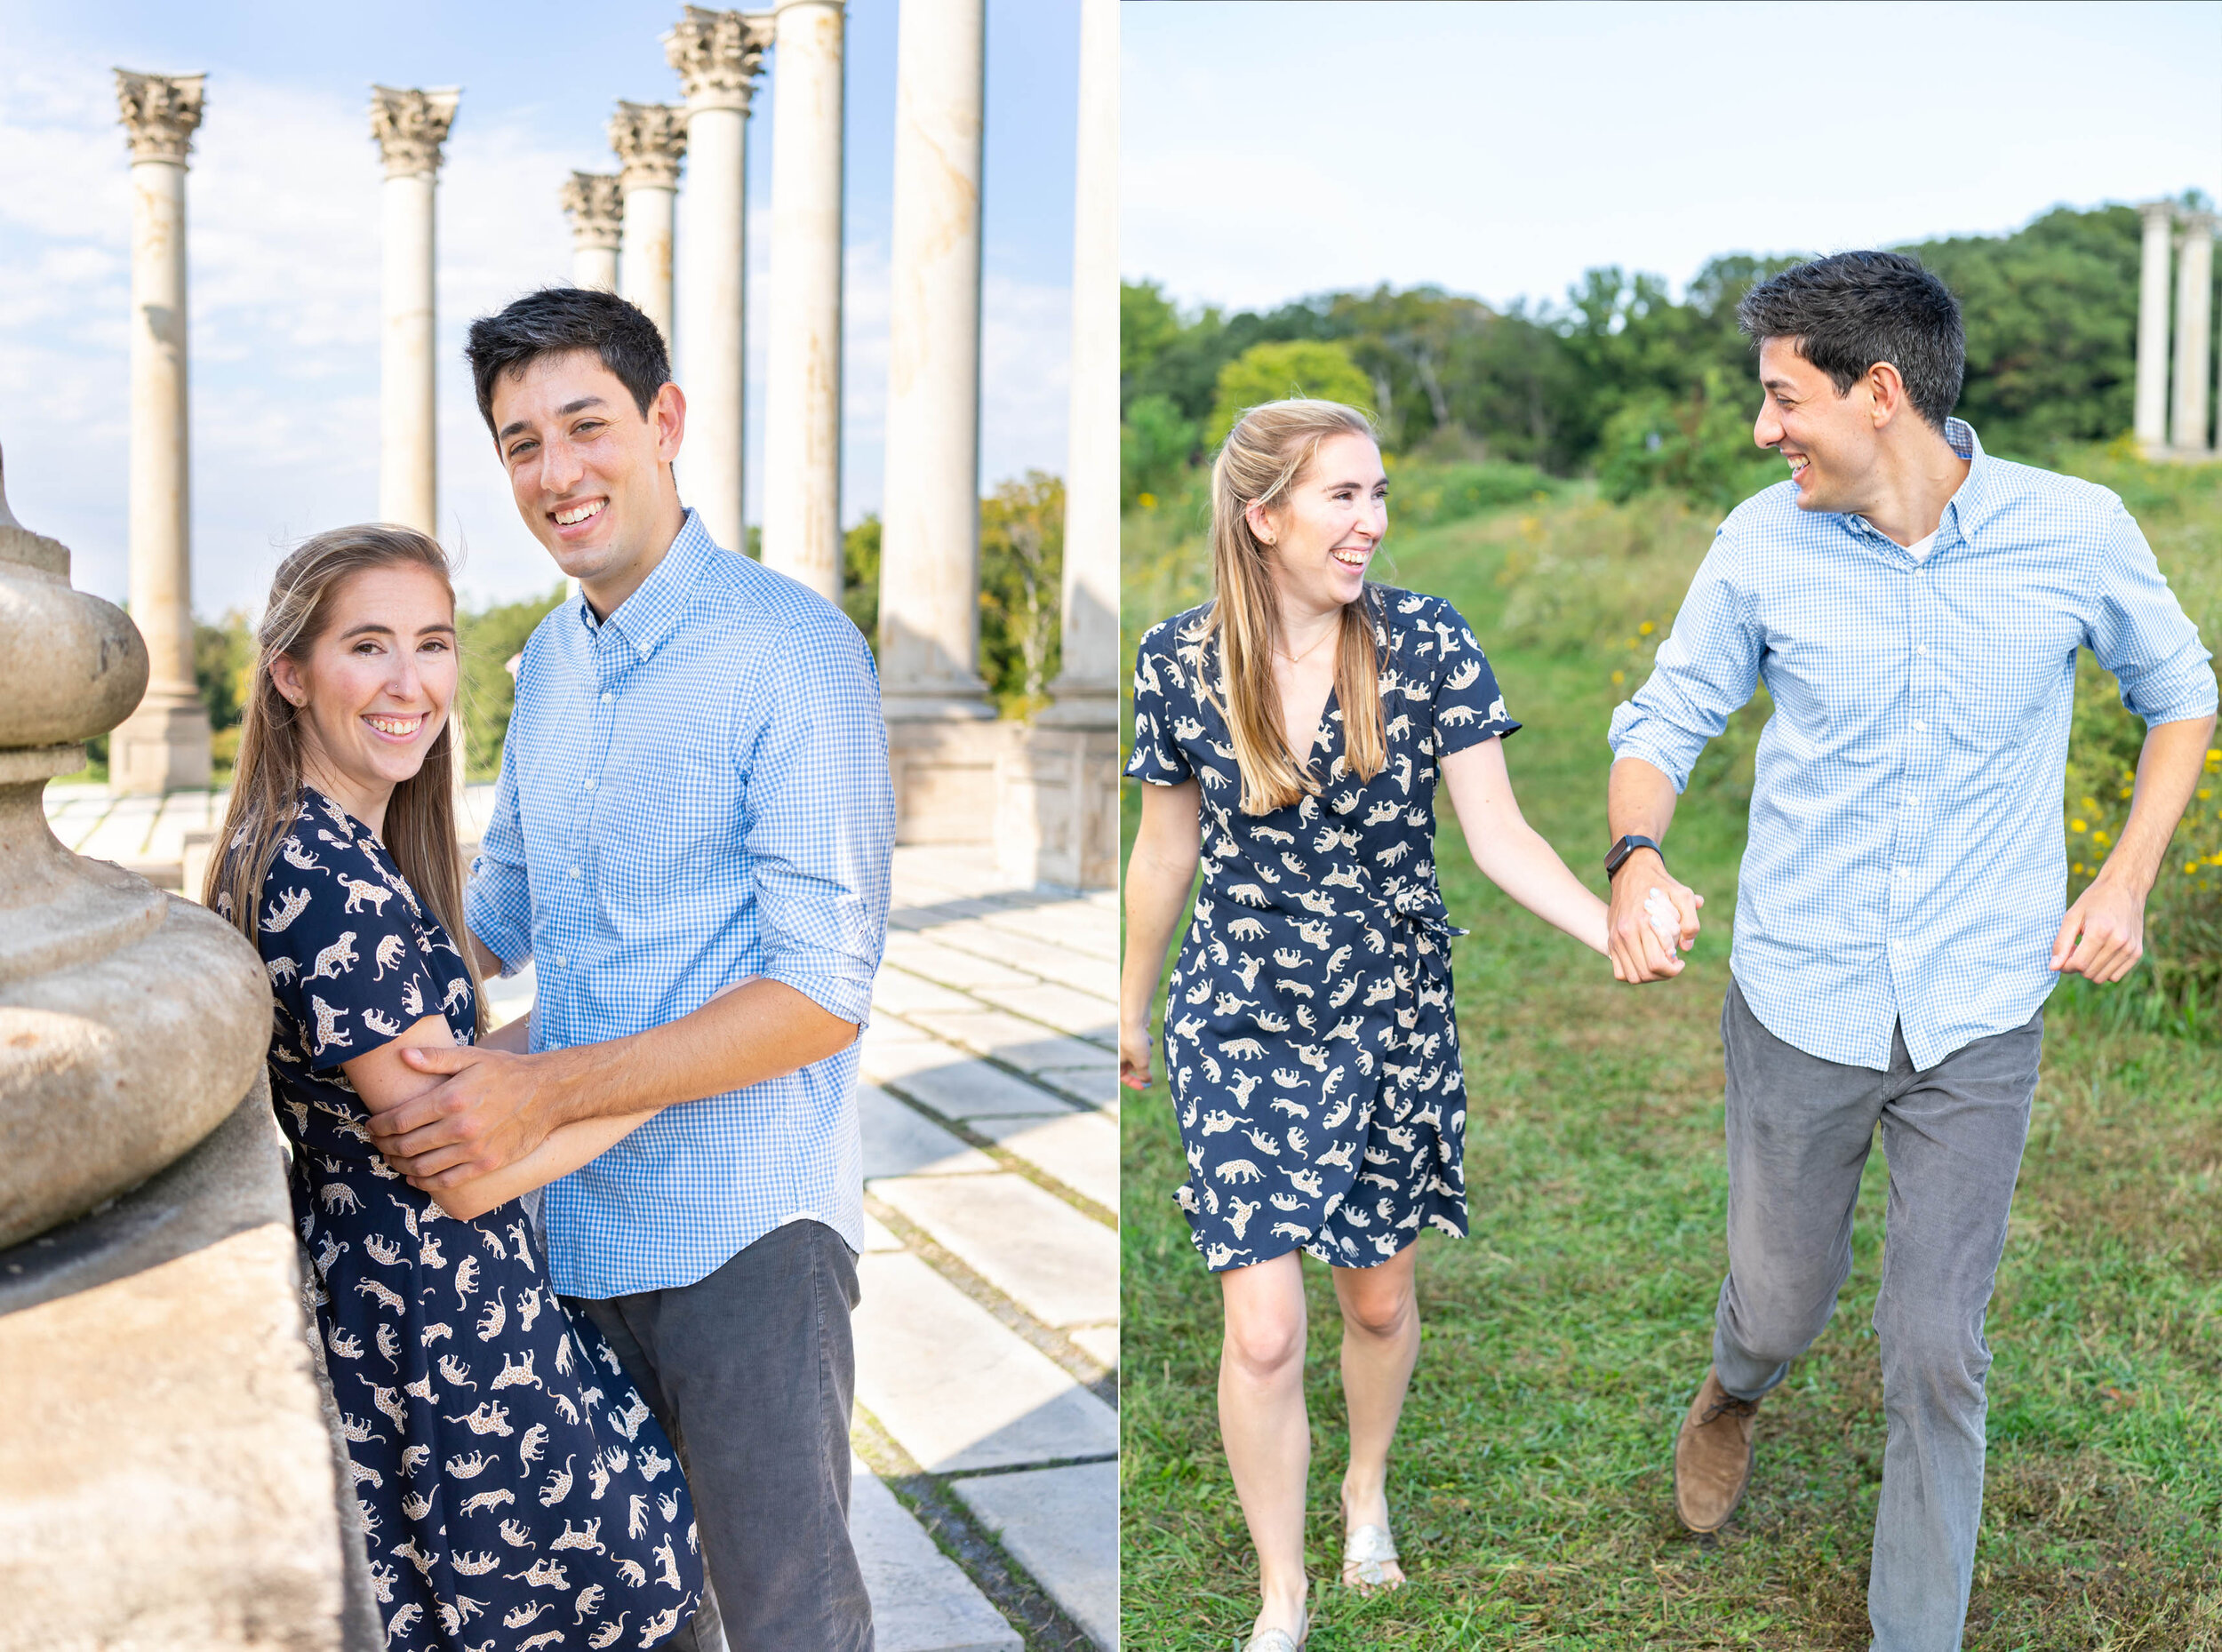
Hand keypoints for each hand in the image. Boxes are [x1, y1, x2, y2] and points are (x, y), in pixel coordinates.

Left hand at [369, 1044, 560, 1187]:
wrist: (548, 1094)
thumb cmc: (507, 1072)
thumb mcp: (472, 1056)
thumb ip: (436, 1058)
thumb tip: (403, 1056)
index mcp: (452, 1098)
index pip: (400, 1120)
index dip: (379, 1126)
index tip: (371, 1126)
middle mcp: (460, 1126)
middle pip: (407, 1146)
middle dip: (384, 1147)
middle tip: (377, 1144)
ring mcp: (474, 1148)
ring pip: (422, 1167)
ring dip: (400, 1166)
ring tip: (392, 1159)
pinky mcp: (486, 1163)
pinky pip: (447, 1181)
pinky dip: (424, 1183)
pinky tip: (415, 1177)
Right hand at [1119, 1019, 1153, 1090]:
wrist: (1135, 1018)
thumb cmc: (1135, 1041)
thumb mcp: (1142, 1063)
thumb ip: (1145, 1075)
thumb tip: (1147, 1082)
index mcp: (1118, 1060)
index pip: (1124, 1076)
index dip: (1135, 1083)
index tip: (1146, 1086)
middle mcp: (1121, 1052)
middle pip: (1133, 1065)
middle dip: (1143, 1066)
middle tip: (1148, 1064)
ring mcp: (1128, 1042)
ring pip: (1140, 1054)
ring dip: (1146, 1053)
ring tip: (1146, 1047)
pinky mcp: (1136, 1034)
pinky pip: (1144, 1043)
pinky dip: (1147, 1042)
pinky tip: (1147, 1037)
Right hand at [1607, 850, 1702, 983]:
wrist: (1632, 871)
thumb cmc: (1661, 885)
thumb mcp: (1683, 895)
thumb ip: (1691, 922)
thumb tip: (1685, 948)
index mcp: (1642, 924)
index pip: (1658, 963)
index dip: (1674, 968)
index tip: (1680, 960)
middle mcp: (1625, 933)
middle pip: (1645, 973)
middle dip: (1664, 974)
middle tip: (1673, 964)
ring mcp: (1615, 938)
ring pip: (1632, 976)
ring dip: (1650, 977)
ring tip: (1661, 965)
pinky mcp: (1611, 940)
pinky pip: (1619, 971)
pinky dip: (1634, 974)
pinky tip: (1646, 963)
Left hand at [2050, 873, 2145, 981]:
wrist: (2125, 888)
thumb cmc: (2095, 900)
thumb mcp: (2072, 916)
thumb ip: (2061, 942)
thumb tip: (2054, 967)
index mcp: (2100, 931)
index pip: (2078, 964)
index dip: (2065, 964)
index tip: (2064, 952)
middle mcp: (2119, 942)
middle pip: (2088, 973)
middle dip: (2076, 965)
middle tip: (2076, 947)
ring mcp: (2130, 949)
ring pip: (2101, 978)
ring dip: (2090, 968)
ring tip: (2088, 949)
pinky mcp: (2137, 953)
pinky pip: (2114, 976)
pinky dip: (2104, 970)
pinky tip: (2101, 953)